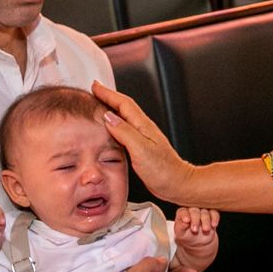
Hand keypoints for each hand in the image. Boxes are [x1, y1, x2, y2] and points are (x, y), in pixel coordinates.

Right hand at [92, 81, 192, 201]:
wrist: (177, 184)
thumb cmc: (163, 171)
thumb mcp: (141, 150)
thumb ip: (124, 132)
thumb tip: (108, 117)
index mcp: (143, 126)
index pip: (123, 103)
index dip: (108, 93)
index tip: (96, 87)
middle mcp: (143, 129)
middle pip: (123, 107)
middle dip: (108, 97)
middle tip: (95, 92)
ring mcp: (143, 138)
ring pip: (123, 117)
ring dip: (110, 109)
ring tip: (98, 107)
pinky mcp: (141, 148)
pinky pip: (124, 130)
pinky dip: (114, 125)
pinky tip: (109, 130)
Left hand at [174, 207, 218, 249]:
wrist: (198, 242)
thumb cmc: (186, 235)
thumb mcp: (180, 233)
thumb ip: (180, 226)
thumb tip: (184, 221)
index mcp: (183, 213)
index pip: (183, 211)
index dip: (185, 215)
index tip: (186, 220)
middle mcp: (193, 210)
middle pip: (194, 211)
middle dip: (195, 219)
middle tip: (194, 229)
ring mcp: (203, 211)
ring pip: (205, 212)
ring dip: (206, 221)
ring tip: (205, 229)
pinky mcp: (212, 215)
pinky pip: (215, 213)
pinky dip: (215, 218)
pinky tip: (213, 225)